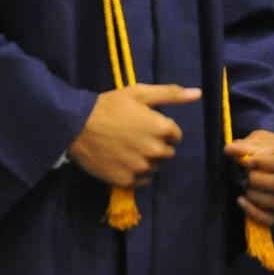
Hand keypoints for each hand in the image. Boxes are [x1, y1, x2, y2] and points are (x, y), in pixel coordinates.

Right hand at [68, 84, 200, 187]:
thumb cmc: (110, 106)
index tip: (146, 126)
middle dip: (157, 145)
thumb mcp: (140, 93)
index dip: (162, 129)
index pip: (176, 135)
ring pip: (155, 167)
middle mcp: (155, 150)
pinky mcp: (126, 180)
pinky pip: (142, 181)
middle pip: (167, 152)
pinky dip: (137, 174)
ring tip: (128, 149)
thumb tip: (197, 93)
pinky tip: (124, 162)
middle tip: (135, 137)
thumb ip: (171, 94)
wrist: (76, 125)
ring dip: (147, 160)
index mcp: (162, 128)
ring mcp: (140, 167)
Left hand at [225, 129, 273, 225]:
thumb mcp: (256, 140)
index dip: (263, 164)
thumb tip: (228, 150)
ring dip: (255, 196)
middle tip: (246, 176)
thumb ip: (245, 146)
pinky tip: (241, 201)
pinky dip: (253, 212)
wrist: (271, 157)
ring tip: (245, 186)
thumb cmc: (265, 148)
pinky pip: (271, 218)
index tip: (248, 162)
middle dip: (258, 182)